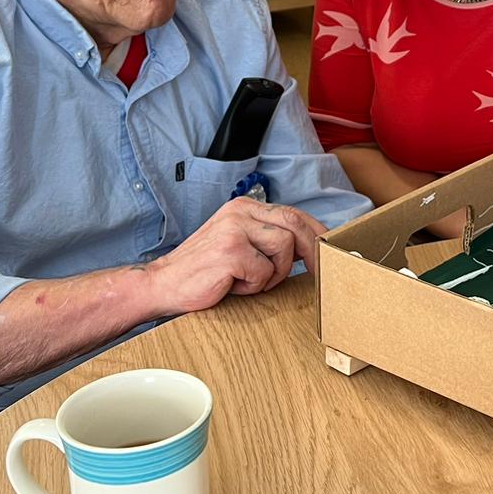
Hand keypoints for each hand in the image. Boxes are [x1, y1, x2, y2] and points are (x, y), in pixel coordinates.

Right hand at [148, 197, 325, 314]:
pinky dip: (254, 286)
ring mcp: (235, 229)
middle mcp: (240, 211)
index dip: (316, 233)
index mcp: (243, 207)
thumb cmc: (204, 270)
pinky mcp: (231, 251)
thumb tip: (310, 246)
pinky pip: (265, 272)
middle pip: (295, 224)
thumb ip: (268, 238)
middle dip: (311, 251)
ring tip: (249, 281)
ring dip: (274, 274)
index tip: (329, 250)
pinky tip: (232, 285)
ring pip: (284, 248)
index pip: (293, 214)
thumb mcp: (239, 244)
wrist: (163, 285)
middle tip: (317, 272)